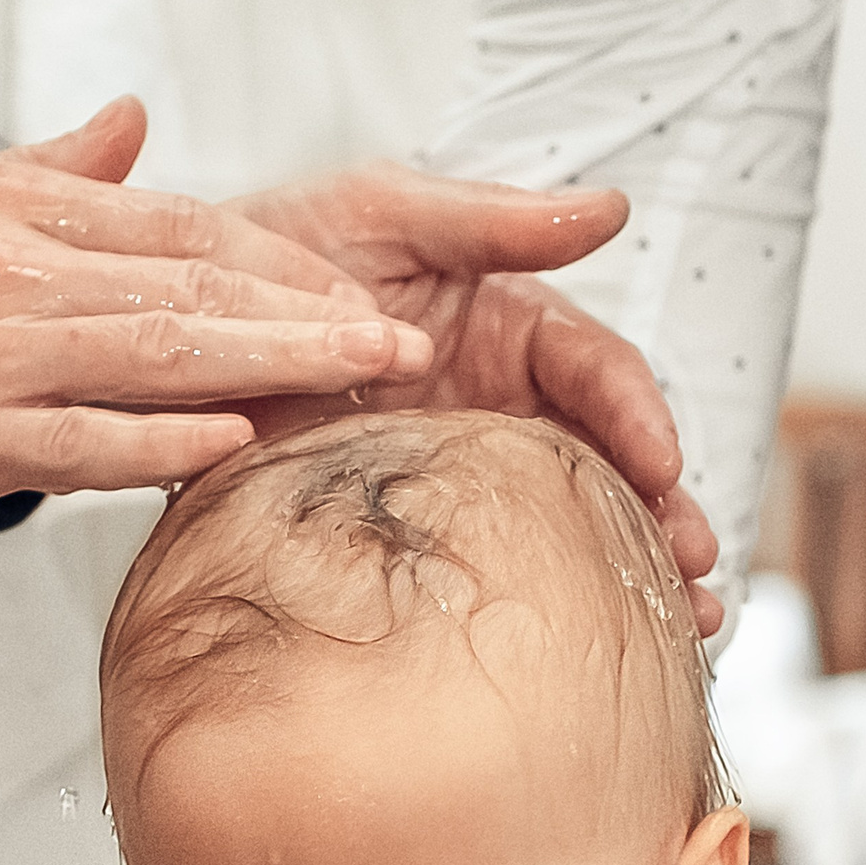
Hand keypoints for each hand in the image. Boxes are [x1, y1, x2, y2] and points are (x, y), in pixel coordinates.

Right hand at [0, 98, 433, 528]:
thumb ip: (41, 171)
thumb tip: (130, 126)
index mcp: (5, 216)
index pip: (170, 227)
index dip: (271, 260)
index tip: (347, 289)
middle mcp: (7, 276)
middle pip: (186, 287)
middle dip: (304, 313)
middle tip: (398, 340)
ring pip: (152, 354)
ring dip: (267, 364)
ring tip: (358, 377)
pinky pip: (75, 442)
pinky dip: (157, 442)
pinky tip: (231, 440)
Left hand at [221, 164, 722, 634]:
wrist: (172, 333)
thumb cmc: (275, 250)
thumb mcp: (381, 213)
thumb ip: (491, 219)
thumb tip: (611, 208)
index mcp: (509, 330)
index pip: (597, 374)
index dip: (639, 418)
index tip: (663, 464)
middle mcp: (498, 410)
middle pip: (605, 469)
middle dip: (663, 517)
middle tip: (694, 568)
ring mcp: (458, 479)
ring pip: (564, 531)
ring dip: (629, 574)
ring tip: (684, 624)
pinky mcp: (409, 537)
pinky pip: (484, 577)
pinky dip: (538, 614)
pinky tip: (576, 656)